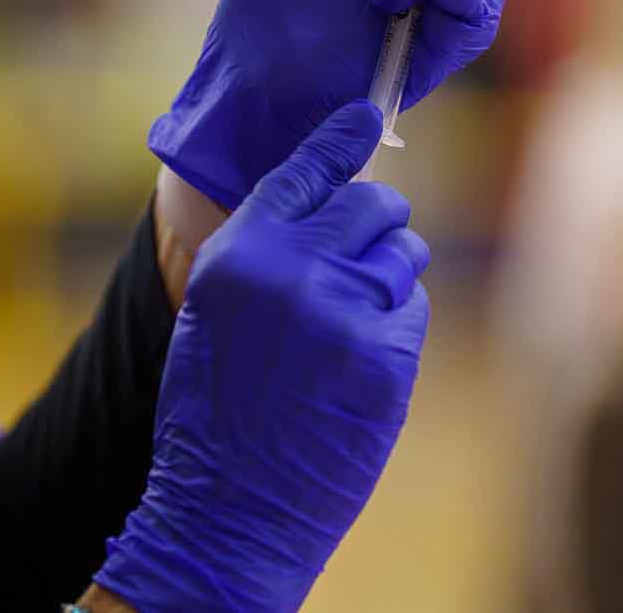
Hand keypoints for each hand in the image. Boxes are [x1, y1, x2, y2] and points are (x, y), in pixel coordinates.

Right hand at [96, 102, 429, 612]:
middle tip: (363, 250)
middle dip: (376, 221)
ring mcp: (346, 313)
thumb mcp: (213, 310)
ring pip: (402, 257)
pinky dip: (394, 329)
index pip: (304, 170)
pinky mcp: (387, 359)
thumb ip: (263, 248)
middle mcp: (294, 270)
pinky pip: (411, 312)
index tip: (365, 116)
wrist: (228, 506)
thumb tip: (323, 202)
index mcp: (240, 253)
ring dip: (387, 277)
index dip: (341, 140)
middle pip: (373, 206)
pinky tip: (357, 364)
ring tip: (348, 324)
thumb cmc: (212, 409)